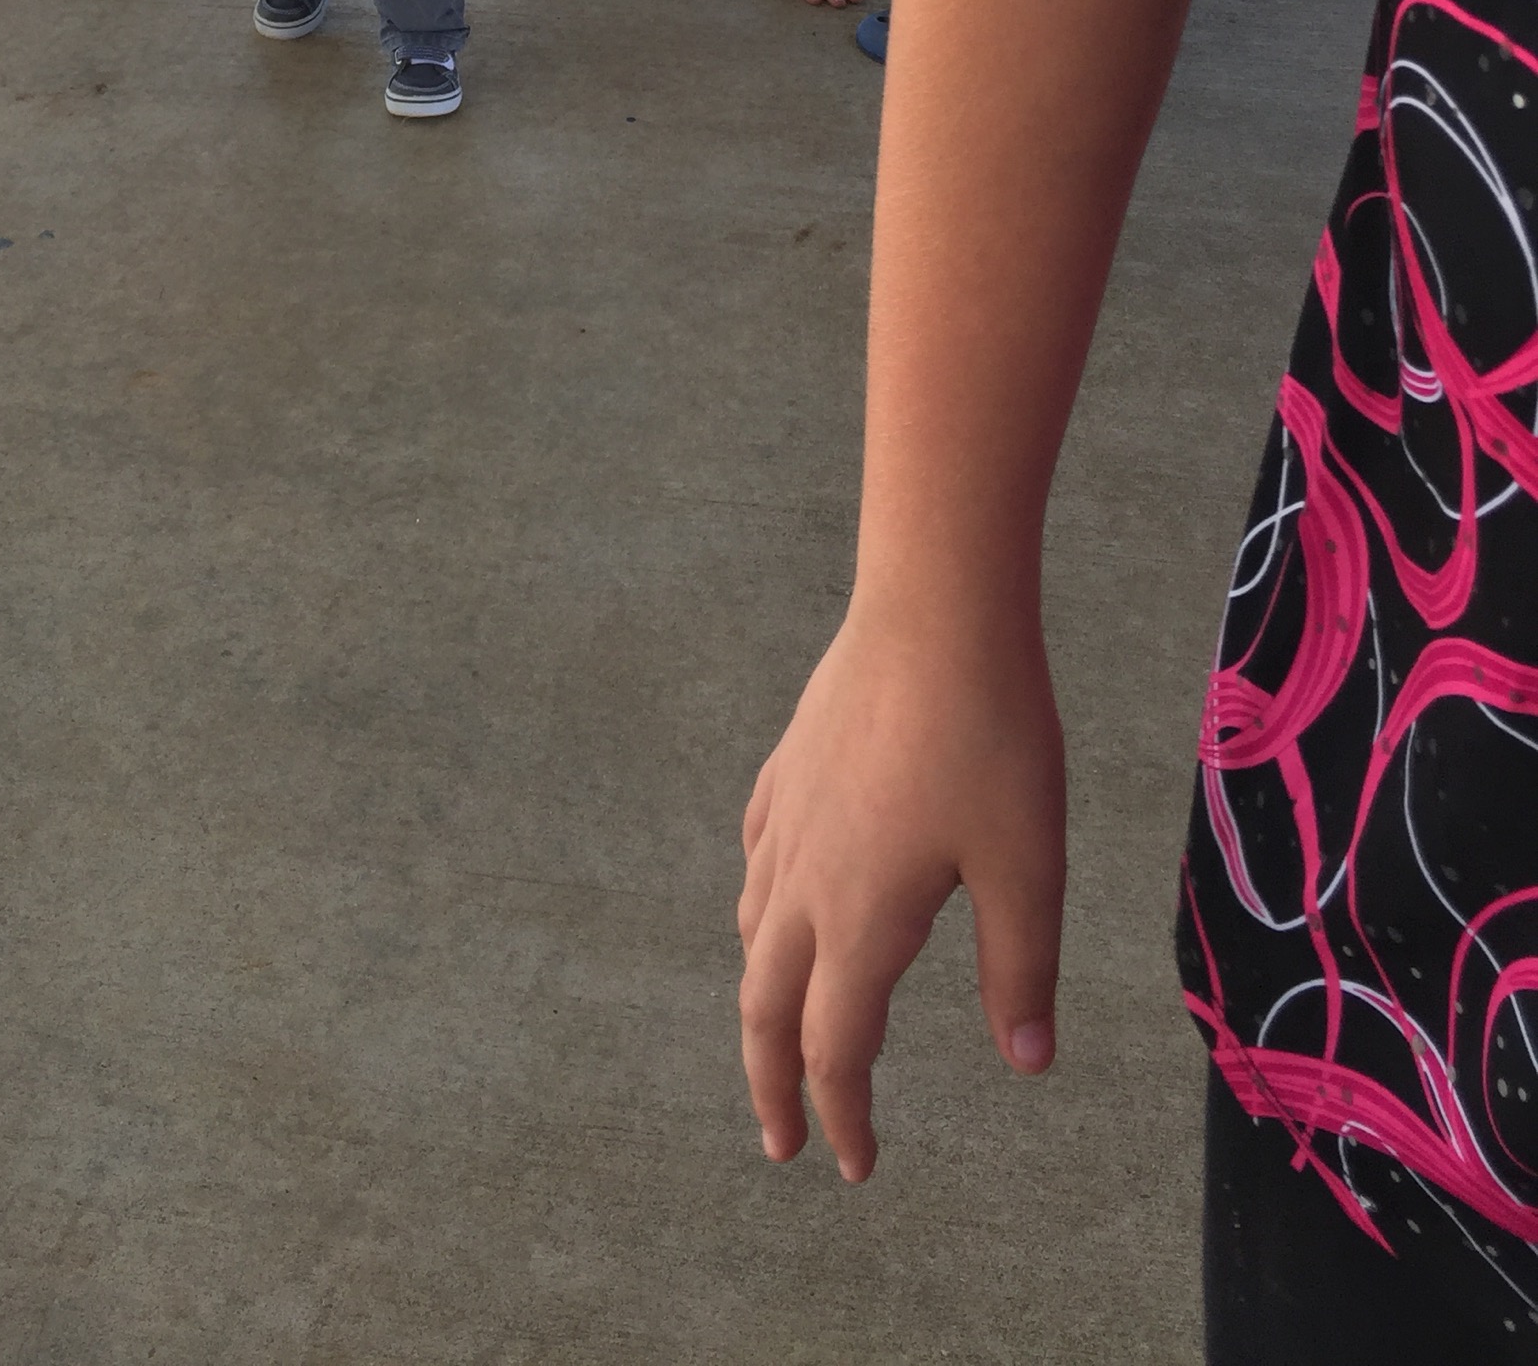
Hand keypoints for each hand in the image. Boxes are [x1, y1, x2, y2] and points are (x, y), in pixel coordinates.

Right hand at [739, 608, 1064, 1179]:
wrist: (934, 611)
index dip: (843, 1115)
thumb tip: (1027, 1063)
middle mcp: (806, 878)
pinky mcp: (789, 768)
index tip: (856, 1167)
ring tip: (785, 1027)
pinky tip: (779, 897)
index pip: (835, 1046)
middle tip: (783, 1142)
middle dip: (771, 1083)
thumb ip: (1022, 971)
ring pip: (751, 930)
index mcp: (861, 918)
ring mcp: (788, 818)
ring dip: (762, 997)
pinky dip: (759, 908)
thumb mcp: (1029, 865)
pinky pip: (758, 860)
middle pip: (765, 1004)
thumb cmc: (992, 737)